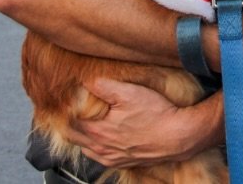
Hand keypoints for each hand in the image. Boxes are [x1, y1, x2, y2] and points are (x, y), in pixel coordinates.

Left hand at [65, 77, 212, 168]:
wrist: (177, 136)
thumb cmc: (155, 113)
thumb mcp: (129, 92)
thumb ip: (103, 86)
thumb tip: (84, 81)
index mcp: (98, 131)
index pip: (70, 121)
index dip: (66, 108)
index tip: (65, 96)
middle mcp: (101, 148)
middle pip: (74, 137)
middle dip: (69, 122)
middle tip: (69, 108)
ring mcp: (111, 157)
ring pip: (86, 148)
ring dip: (81, 135)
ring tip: (83, 120)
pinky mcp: (122, 161)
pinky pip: (99, 156)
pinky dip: (94, 146)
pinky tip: (100, 137)